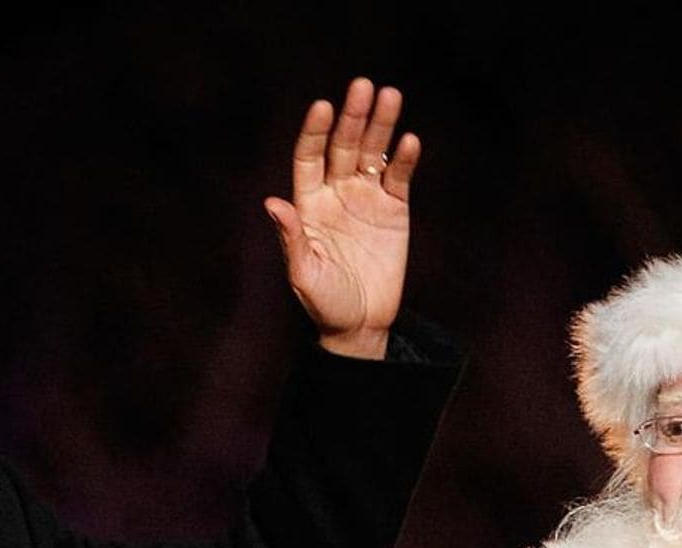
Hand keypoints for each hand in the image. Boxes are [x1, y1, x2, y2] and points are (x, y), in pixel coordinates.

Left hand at [264, 76, 419, 358]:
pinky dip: (405, 159)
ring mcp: (366, 199)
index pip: (309, 157)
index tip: (322, 107)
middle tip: (362, 87)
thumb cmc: (324, 303)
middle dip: (353, 117)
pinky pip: (399, 178)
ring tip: (390, 96)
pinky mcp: (394, 211)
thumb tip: (272, 204)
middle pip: (344, 146)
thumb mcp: (304, 274)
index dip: (315, 132)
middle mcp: (336, 194)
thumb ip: (291, 238)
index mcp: (309, 205)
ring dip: (381, 125)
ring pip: (374, 153)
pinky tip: (409, 141)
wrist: (360, 326)